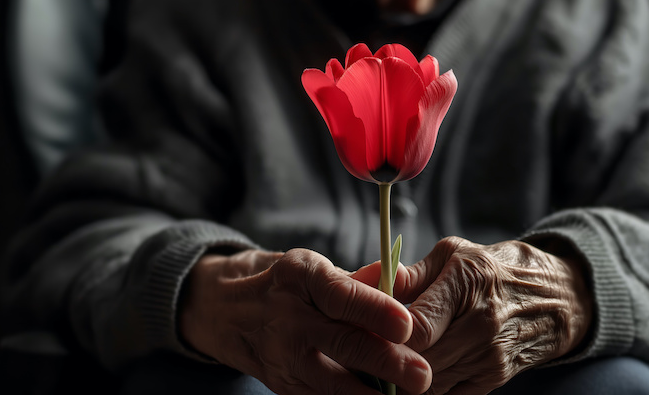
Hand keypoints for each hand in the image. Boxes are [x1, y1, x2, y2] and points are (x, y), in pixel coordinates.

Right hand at [179, 248, 431, 394]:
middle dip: (386, 362)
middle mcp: (287, 316)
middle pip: (342, 343)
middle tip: (422, 375)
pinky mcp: (281, 385)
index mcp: (300, 276)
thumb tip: (400, 280)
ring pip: (332, 381)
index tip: (407, 325)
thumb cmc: (285, 283)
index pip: (341, 295)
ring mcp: (281, 355)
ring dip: (371, 394)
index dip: (375, 310)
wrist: (225, 309)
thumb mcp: (313, 266)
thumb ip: (358, 279)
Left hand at [357, 237, 592, 393]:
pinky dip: (424, 391)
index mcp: (468, 281)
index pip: (416, 327)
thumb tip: (365, 280)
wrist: (556, 298)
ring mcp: (490, 356)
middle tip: (359, 353)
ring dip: (401, 378)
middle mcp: (482, 323)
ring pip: (429, 384)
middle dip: (386, 360)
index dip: (384, 334)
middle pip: (419, 361)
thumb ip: (409, 273)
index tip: (363, 330)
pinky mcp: (494, 379)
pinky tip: (407, 378)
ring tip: (379, 364)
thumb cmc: (493, 268)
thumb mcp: (453, 253)